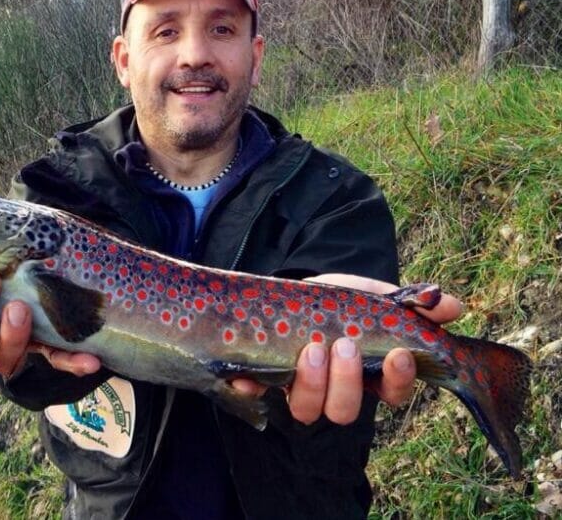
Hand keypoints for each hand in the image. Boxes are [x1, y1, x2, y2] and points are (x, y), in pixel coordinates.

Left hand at [230, 273, 461, 424]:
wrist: (290, 291)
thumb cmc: (338, 300)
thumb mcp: (372, 294)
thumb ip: (409, 302)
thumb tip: (454, 306)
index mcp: (367, 373)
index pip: (392, 393)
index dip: (398, 380)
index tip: (399, 353)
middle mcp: (334, 390)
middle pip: (344, 411)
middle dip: (347, 382)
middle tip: (345, 346)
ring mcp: (298, 387)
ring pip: (306, 410)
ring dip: (311, 383)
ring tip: (312, 349)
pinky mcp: (264, 378)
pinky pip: (255, 393)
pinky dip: (250, 386)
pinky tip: (249, 377)